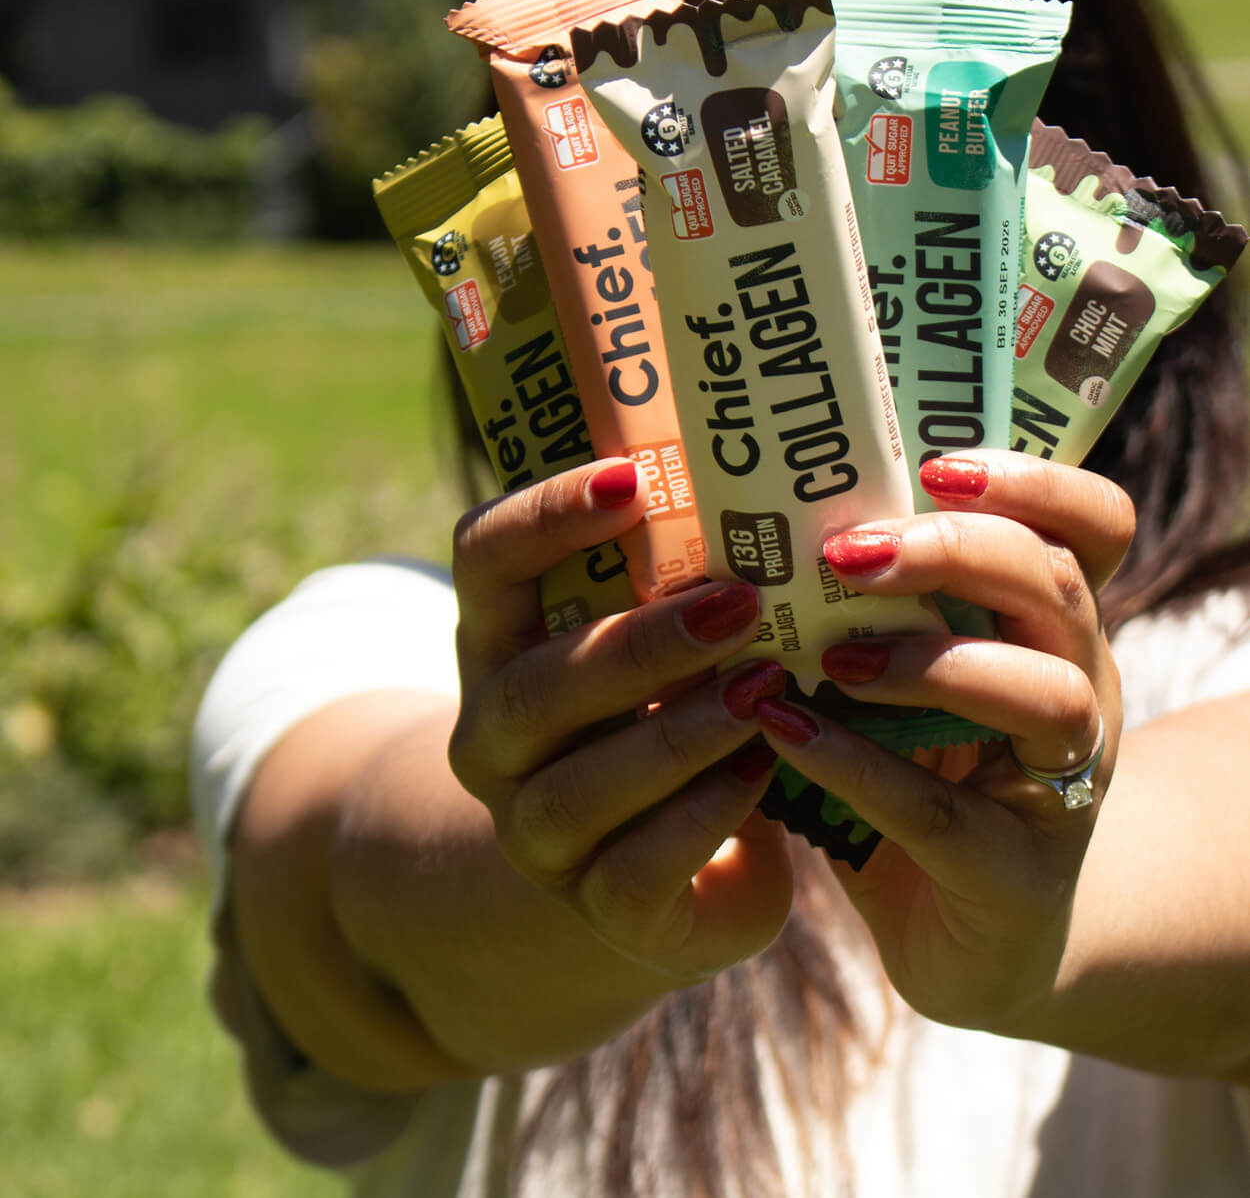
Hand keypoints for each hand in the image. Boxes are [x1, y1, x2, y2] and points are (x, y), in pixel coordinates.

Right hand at [449, 459, 794, 982]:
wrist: (655, 869)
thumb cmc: (667, 709)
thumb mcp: (656, 633)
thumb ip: (683, 568)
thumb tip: (778, 469)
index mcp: (500, 639)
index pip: (484, 557)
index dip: (546, 514)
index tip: (634, 479)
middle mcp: (493, 734)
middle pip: (536, 684)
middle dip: (641, 642)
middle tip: (740, 600)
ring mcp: (534, 829)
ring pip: (580, 786)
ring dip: (679, 731)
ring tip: (765, 687)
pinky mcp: (599, 906)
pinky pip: (637, 868)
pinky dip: (704, 816)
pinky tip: (762, 770)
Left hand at [755, 450, 1131, 1031]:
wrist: (962, 937)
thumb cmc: (919, 774)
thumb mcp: (904, 675)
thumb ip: (865, 604)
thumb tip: (741, 518)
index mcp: (1052, 624)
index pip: (1090, 525)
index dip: (1035, 483)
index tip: (936, 465)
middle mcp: (1079, 687)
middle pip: (1056, 585)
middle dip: (953, 552)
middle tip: (847, 552)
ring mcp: (1063, 783)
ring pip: (1042, 692)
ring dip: (931, 661)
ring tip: (832, 656)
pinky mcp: (1017, 872)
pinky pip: (944, 813)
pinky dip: (861, 767)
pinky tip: (787, 735)